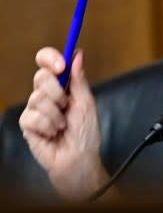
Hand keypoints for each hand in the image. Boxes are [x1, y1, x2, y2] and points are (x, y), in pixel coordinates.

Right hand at [19, 47, 110, 199]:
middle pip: (40, 76)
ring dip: (55, 115)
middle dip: (56, 91)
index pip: (48, 63)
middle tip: (66, 105)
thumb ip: (79, 80)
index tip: (61, 65)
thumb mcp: (86, 103)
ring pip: (37, 98)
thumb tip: (77, 54)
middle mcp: (47, 95)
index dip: (50, 58)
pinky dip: (46, 126)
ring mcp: (35, 109)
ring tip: (62, 126)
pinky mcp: (27, 125)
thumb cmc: (86, 133)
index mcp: (63, 86)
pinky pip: (31, 116)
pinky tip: (52, 134)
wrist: (78, 159)